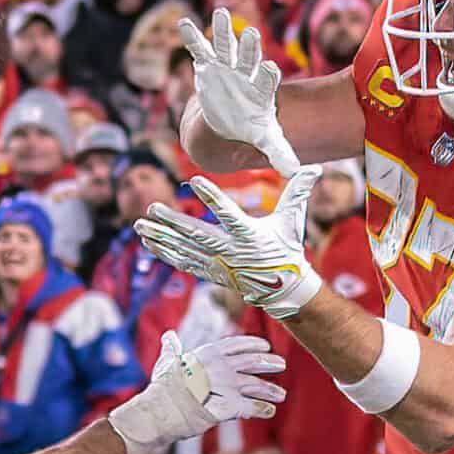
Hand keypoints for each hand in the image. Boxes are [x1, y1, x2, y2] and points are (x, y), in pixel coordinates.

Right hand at [107, 329, 287, 453]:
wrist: (159, 411)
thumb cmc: (161, 388)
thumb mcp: (167, 362)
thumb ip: (172, 348)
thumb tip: (168, 336)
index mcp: (208, 353)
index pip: (236, 344)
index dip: (253, 344)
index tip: (265, 346)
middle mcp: (221, 366)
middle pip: (252, 361)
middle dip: (269, 363)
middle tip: (281, 364)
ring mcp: (227, 385)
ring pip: (256, 385)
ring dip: (271, 390)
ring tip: (281, 395)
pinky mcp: (230, 406)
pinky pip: (252, 407)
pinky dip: (263, 409)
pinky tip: (270, 411)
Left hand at [137, 167, 324, 318]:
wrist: (282, 288)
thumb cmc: (286, 248)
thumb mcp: (293, 220)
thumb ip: (298, 191)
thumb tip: (314, 166)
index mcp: (249, 234)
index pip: (228, 212)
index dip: (212, 196)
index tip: (195, 180)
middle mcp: (230, 251)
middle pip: (196, 234)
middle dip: (172, 223)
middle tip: (151, 209)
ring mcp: (218, 264)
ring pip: (184, 250)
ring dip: (161, 238)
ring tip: (139, 226)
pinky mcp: (210, 272)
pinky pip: (183, 262)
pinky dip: (165, 253)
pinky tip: (148, 243)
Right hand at [178, 8, 300, 176]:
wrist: (228, 122)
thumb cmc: (249, 128)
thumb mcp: (265, 140)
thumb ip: (280, 152)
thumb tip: (296, 171)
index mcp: (260, 91)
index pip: (266, 82)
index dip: (266, 76)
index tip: (269, 69)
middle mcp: (245, 75)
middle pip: (248, 59)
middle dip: (249, 47)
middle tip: (251, 33)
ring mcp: (227, 68)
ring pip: (225, 47)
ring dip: (222, 32)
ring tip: (220, 14)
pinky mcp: (209, 66)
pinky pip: (200, 49)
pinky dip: (192, 38)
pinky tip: (184, 23)